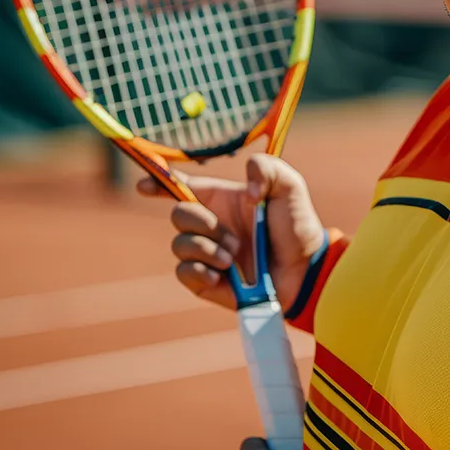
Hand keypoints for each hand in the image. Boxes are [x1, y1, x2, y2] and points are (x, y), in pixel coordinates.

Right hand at [136, 154, 324, 311]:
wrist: (305, 269)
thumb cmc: (297, 225)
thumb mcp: (289, 186)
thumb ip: (266, 168)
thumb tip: (243, 191)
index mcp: (221, 199)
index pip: (180, 186)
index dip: (158, 182)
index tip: (144, 185)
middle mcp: (210, 224)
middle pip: (178, 214)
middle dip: (201, 223)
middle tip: (233, 238)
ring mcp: (206, 253)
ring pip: (179, 244)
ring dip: (207, 249)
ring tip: (233, 258)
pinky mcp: (205, 280)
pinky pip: (184, 272)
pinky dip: (200, 272)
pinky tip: (222, 275)